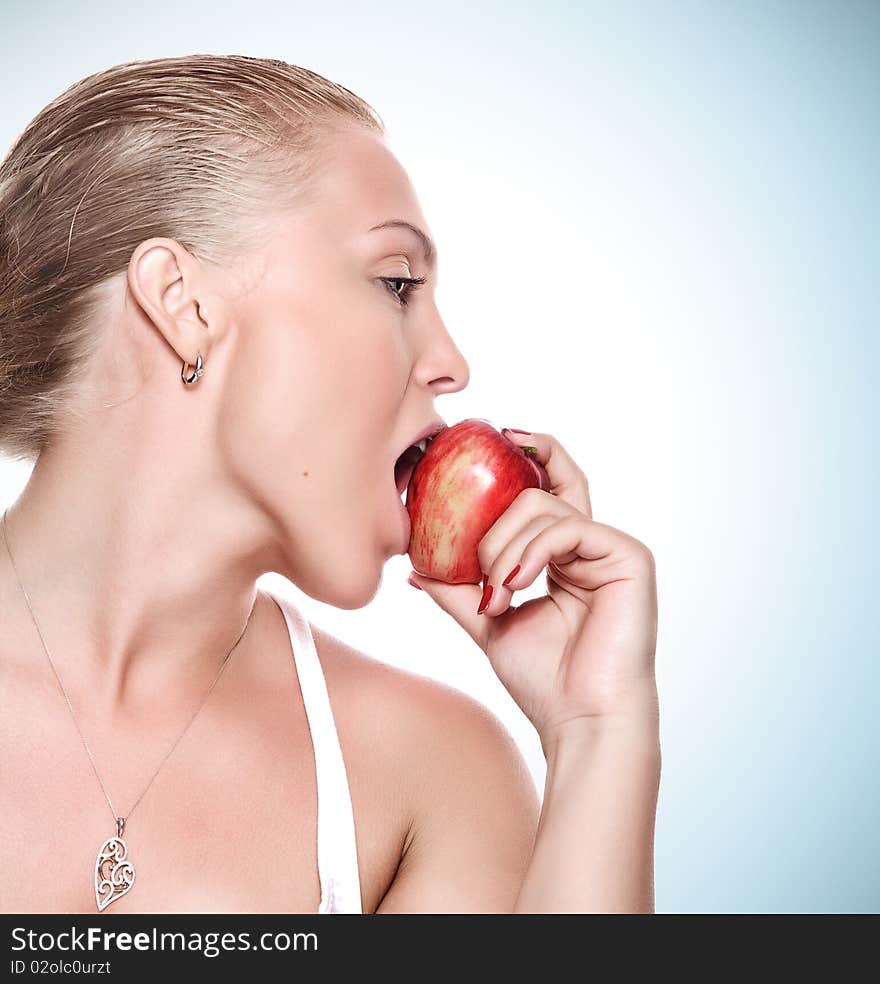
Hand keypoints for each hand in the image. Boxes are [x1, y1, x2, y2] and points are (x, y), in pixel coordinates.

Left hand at [408, 428, 658, 747]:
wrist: (580, 720)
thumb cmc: (543, 679)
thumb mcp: (486, 623)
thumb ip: (456, 590)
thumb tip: (414, 567)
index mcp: (563, 555)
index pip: (546, 488)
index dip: (527, 455)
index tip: (495, 437)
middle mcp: (590, 544)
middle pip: (541, 487)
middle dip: (494, 518)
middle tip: (479, 568)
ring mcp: (611, 548)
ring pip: (544, 507)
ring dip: (504, 548)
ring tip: (497, 594)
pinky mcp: (629, 556)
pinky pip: (566, 528)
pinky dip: (531, 553)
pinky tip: (515, 586)